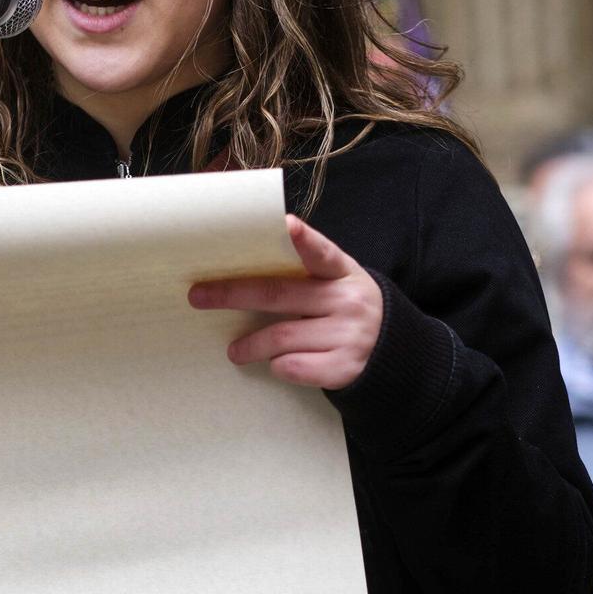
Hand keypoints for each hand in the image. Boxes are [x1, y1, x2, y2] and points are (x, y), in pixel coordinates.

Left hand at [187, 215, 383, 388]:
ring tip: (234, 350)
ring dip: (250, 345)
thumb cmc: (347, 315)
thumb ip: (305, 276)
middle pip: (279, 294)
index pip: (321, 252)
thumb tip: (241, 272)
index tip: (285, 225)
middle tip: (199, 296)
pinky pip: (293, 366)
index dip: (303, 240)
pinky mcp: (344, 368)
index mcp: (344, 272)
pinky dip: (277, 366)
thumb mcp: (338, 286)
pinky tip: (275, 364)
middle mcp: (348, 300)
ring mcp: (349, 335)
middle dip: (233, 293)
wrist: (393, 357)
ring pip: (281, 337)